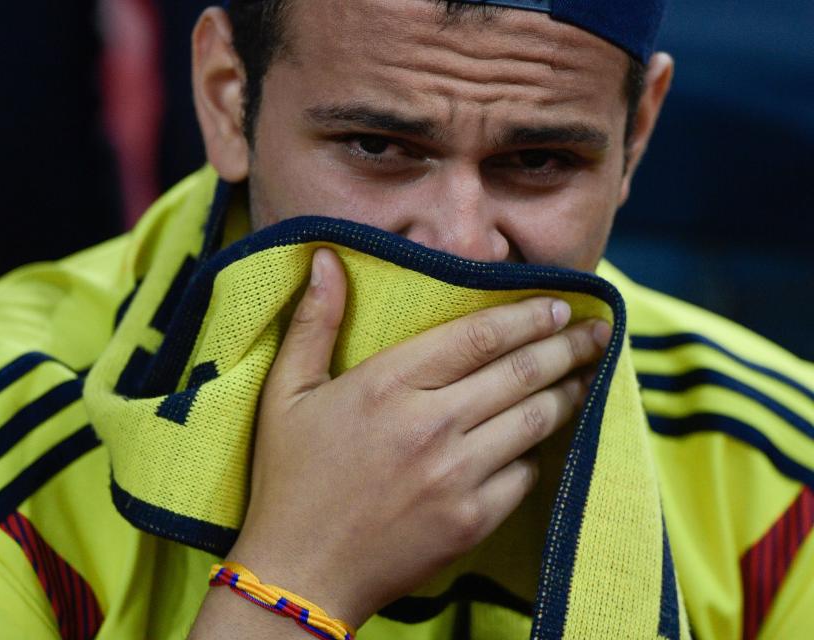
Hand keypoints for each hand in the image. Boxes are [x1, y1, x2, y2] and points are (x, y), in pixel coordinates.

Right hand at [226, 248, 610, 627]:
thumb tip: (325, 258)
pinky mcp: (471, 521)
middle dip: (568, 347)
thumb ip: (314, 322)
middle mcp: (430, 425)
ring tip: (585, 376)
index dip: (528, 316)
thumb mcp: (287, 393)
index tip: (559, 305)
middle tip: (599, 333)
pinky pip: (524, 475)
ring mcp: (456, 476)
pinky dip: (536, 454)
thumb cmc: (290, 479)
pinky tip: (540, 441)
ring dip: (567, 393)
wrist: (301, 572)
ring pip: (534, 420)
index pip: (479, 336)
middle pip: (521, 372)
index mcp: (387, 385)